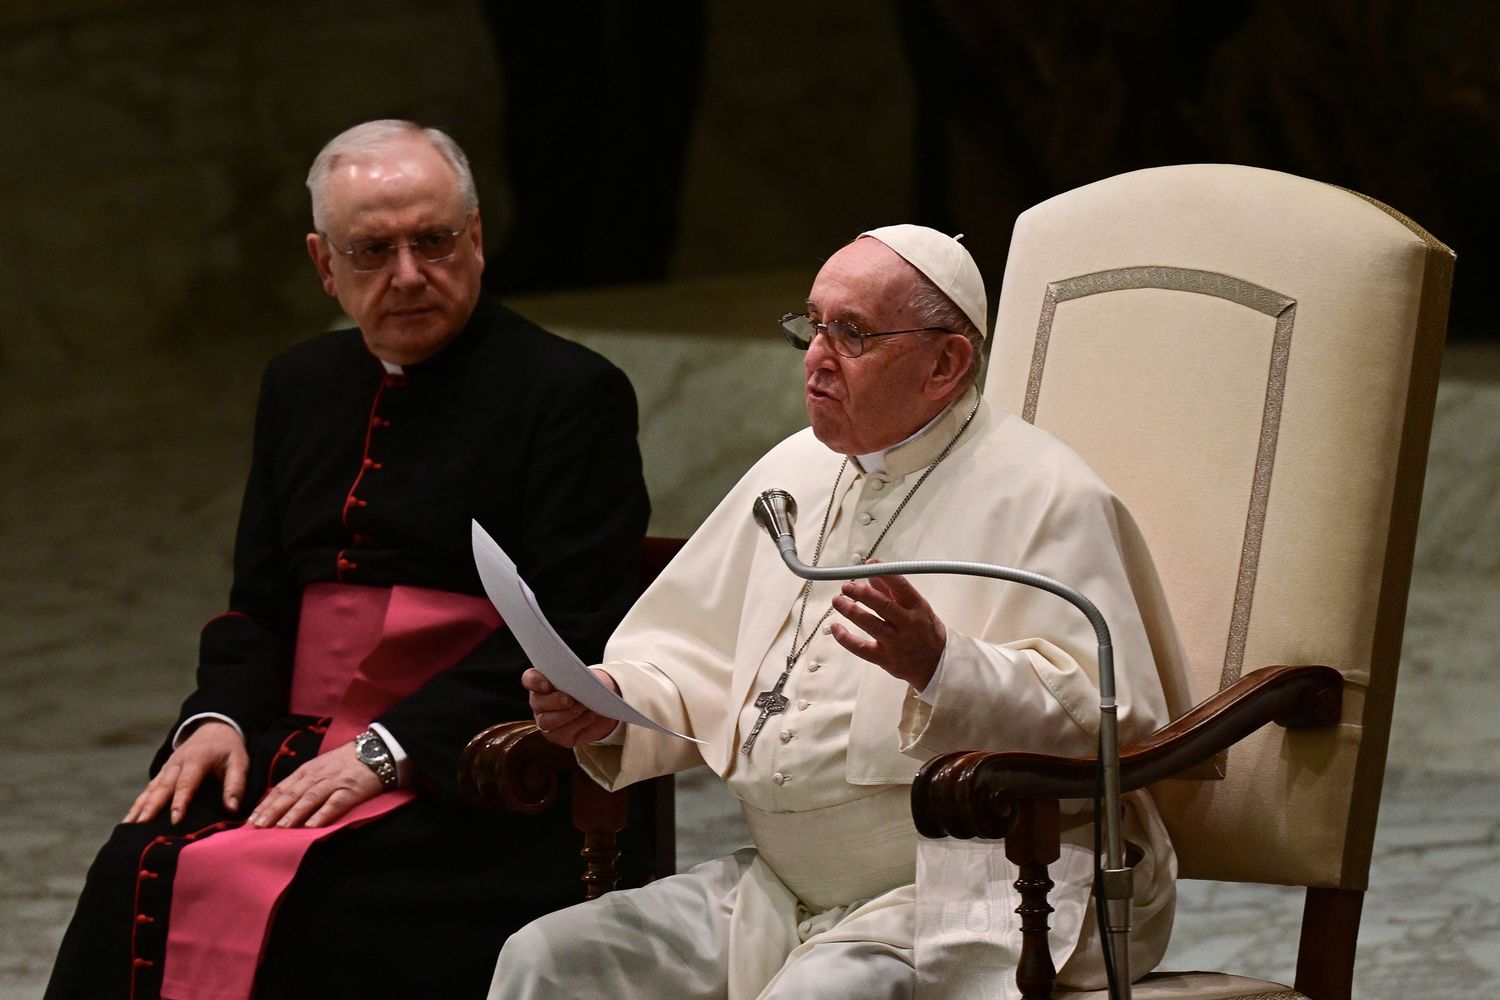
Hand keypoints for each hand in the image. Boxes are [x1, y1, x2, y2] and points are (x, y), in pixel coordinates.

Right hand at [125, 720, 247, 824]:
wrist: (214, 728)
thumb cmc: (228, 749)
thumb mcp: (239, 761)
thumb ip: (236, 784)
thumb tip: (232, 808)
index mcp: (197, 759)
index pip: (186, 782)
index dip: (180, 801)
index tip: (175, 820)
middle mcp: (177, 763)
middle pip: (163, 787)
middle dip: (152, 807)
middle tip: (142, 826)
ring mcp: (167, 768)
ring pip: (151, 789)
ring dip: (139, 807)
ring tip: (128, 827)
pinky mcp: (162, 773)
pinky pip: (148, 789)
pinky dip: (138, 804)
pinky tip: (129, 820)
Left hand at [246, 742, 383, 828]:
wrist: (378, 750)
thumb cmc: (347, 762)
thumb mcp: (321, 767)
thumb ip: (303, 782)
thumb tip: (280, 802)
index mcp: (308, 770)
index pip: (282, 788)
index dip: (266, 804)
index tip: (251, 820)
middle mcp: (318, 775)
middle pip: (292, 794)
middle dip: (273, 811)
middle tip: (258, 827)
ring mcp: (334, 782)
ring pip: (310, 798)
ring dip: (294, 813)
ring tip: (280, 828)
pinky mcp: (351, 790)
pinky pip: (335, 803)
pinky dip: (322, 814)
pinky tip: (312, 825)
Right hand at [523, 667, 619, 746]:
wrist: (603, 706)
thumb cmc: (591, 687)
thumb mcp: (587, 677)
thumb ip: (578, 677)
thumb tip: (580, 682)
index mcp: (542, 683)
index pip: (529, 679)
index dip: (535, 681)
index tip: (547, 684)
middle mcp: (540, 702)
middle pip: (537, 702)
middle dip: (554, 700)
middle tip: (570, 699)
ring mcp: (546, 721)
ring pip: (546, 721)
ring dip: (566, 714)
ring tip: (583, 707)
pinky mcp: (558, 736)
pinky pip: (562, 733)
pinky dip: (577, 724)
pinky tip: (590, 716)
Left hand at [830, 568, 946, 689]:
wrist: (937, 664)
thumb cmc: (926, 632)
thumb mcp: (918, 607)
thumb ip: (893, 591)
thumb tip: (873, 575)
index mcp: (918, 607)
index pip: (901, 586)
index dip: (884, 573)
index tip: (869, 564)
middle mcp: (907, 624)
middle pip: (883, 605)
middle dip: (862, 593)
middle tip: (847, 586)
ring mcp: (896, 642)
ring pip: (870, 624)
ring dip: (851, 611)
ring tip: (838, 601)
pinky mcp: (884, 658)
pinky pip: (861, 648)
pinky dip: (845, 638)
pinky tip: (836, 627)